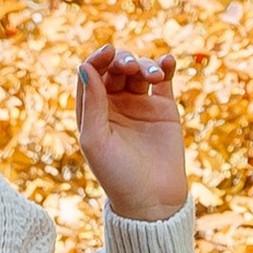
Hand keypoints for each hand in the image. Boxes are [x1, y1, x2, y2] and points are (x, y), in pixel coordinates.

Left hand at [76, 43, 188, 220]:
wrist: (152, 200)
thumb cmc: (117, 176)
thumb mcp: (96, 141)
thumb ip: (91, 105)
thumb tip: (85, 67)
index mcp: (93, 111)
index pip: (91, 75)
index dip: (98, 59)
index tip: (108, 52)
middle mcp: (115, 105)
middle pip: (116, 68)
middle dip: (123, 61)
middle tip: (130, 68)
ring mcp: (140, 105)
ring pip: (139, 70)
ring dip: (144, 64)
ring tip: (153, 76)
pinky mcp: (164, 108)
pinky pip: (164, 79)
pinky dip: (165, 66)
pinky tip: (168, 62)